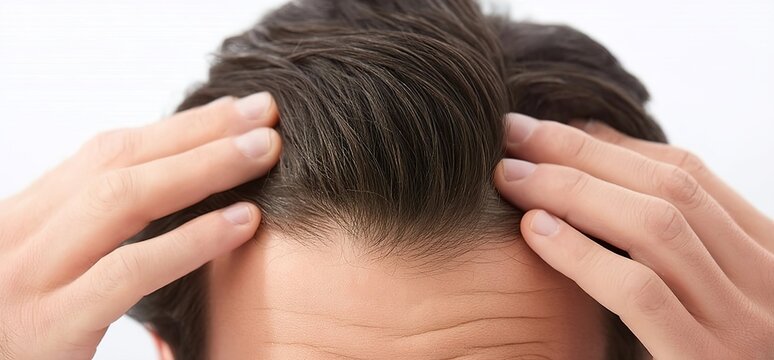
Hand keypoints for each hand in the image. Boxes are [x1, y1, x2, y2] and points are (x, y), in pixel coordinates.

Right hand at [0, 93, 281, 358]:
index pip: (106, 153)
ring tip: (264, 152)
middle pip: (119, 161)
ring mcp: (28, 280)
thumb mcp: (47, 272)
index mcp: (23, 220)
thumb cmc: (23, 336)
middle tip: (264, 113)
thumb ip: (90, 233)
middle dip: (200, 132)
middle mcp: (17, 238)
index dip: (178, 127)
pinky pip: (129, 272)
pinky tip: (243, 223)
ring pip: (123, 200)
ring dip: (204, 168)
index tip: (236, 111)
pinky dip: (191, 241)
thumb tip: (170, 186)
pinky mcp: (49, 328)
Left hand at [494, 114, 773, 358]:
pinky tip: (535, 230)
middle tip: (514, 131)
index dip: (614, 143)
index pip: (688, 175)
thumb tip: (591, 169)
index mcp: (765, 257)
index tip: (555, 128)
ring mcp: (741, 326)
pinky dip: (582, 254)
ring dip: (572, 190)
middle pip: (664, 189)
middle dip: (580, 152)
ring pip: (654, 227)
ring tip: (509, 175)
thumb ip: (670, 244)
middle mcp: (765, 284)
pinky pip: (638, 292)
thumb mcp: (708, 292)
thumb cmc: (712, 353)